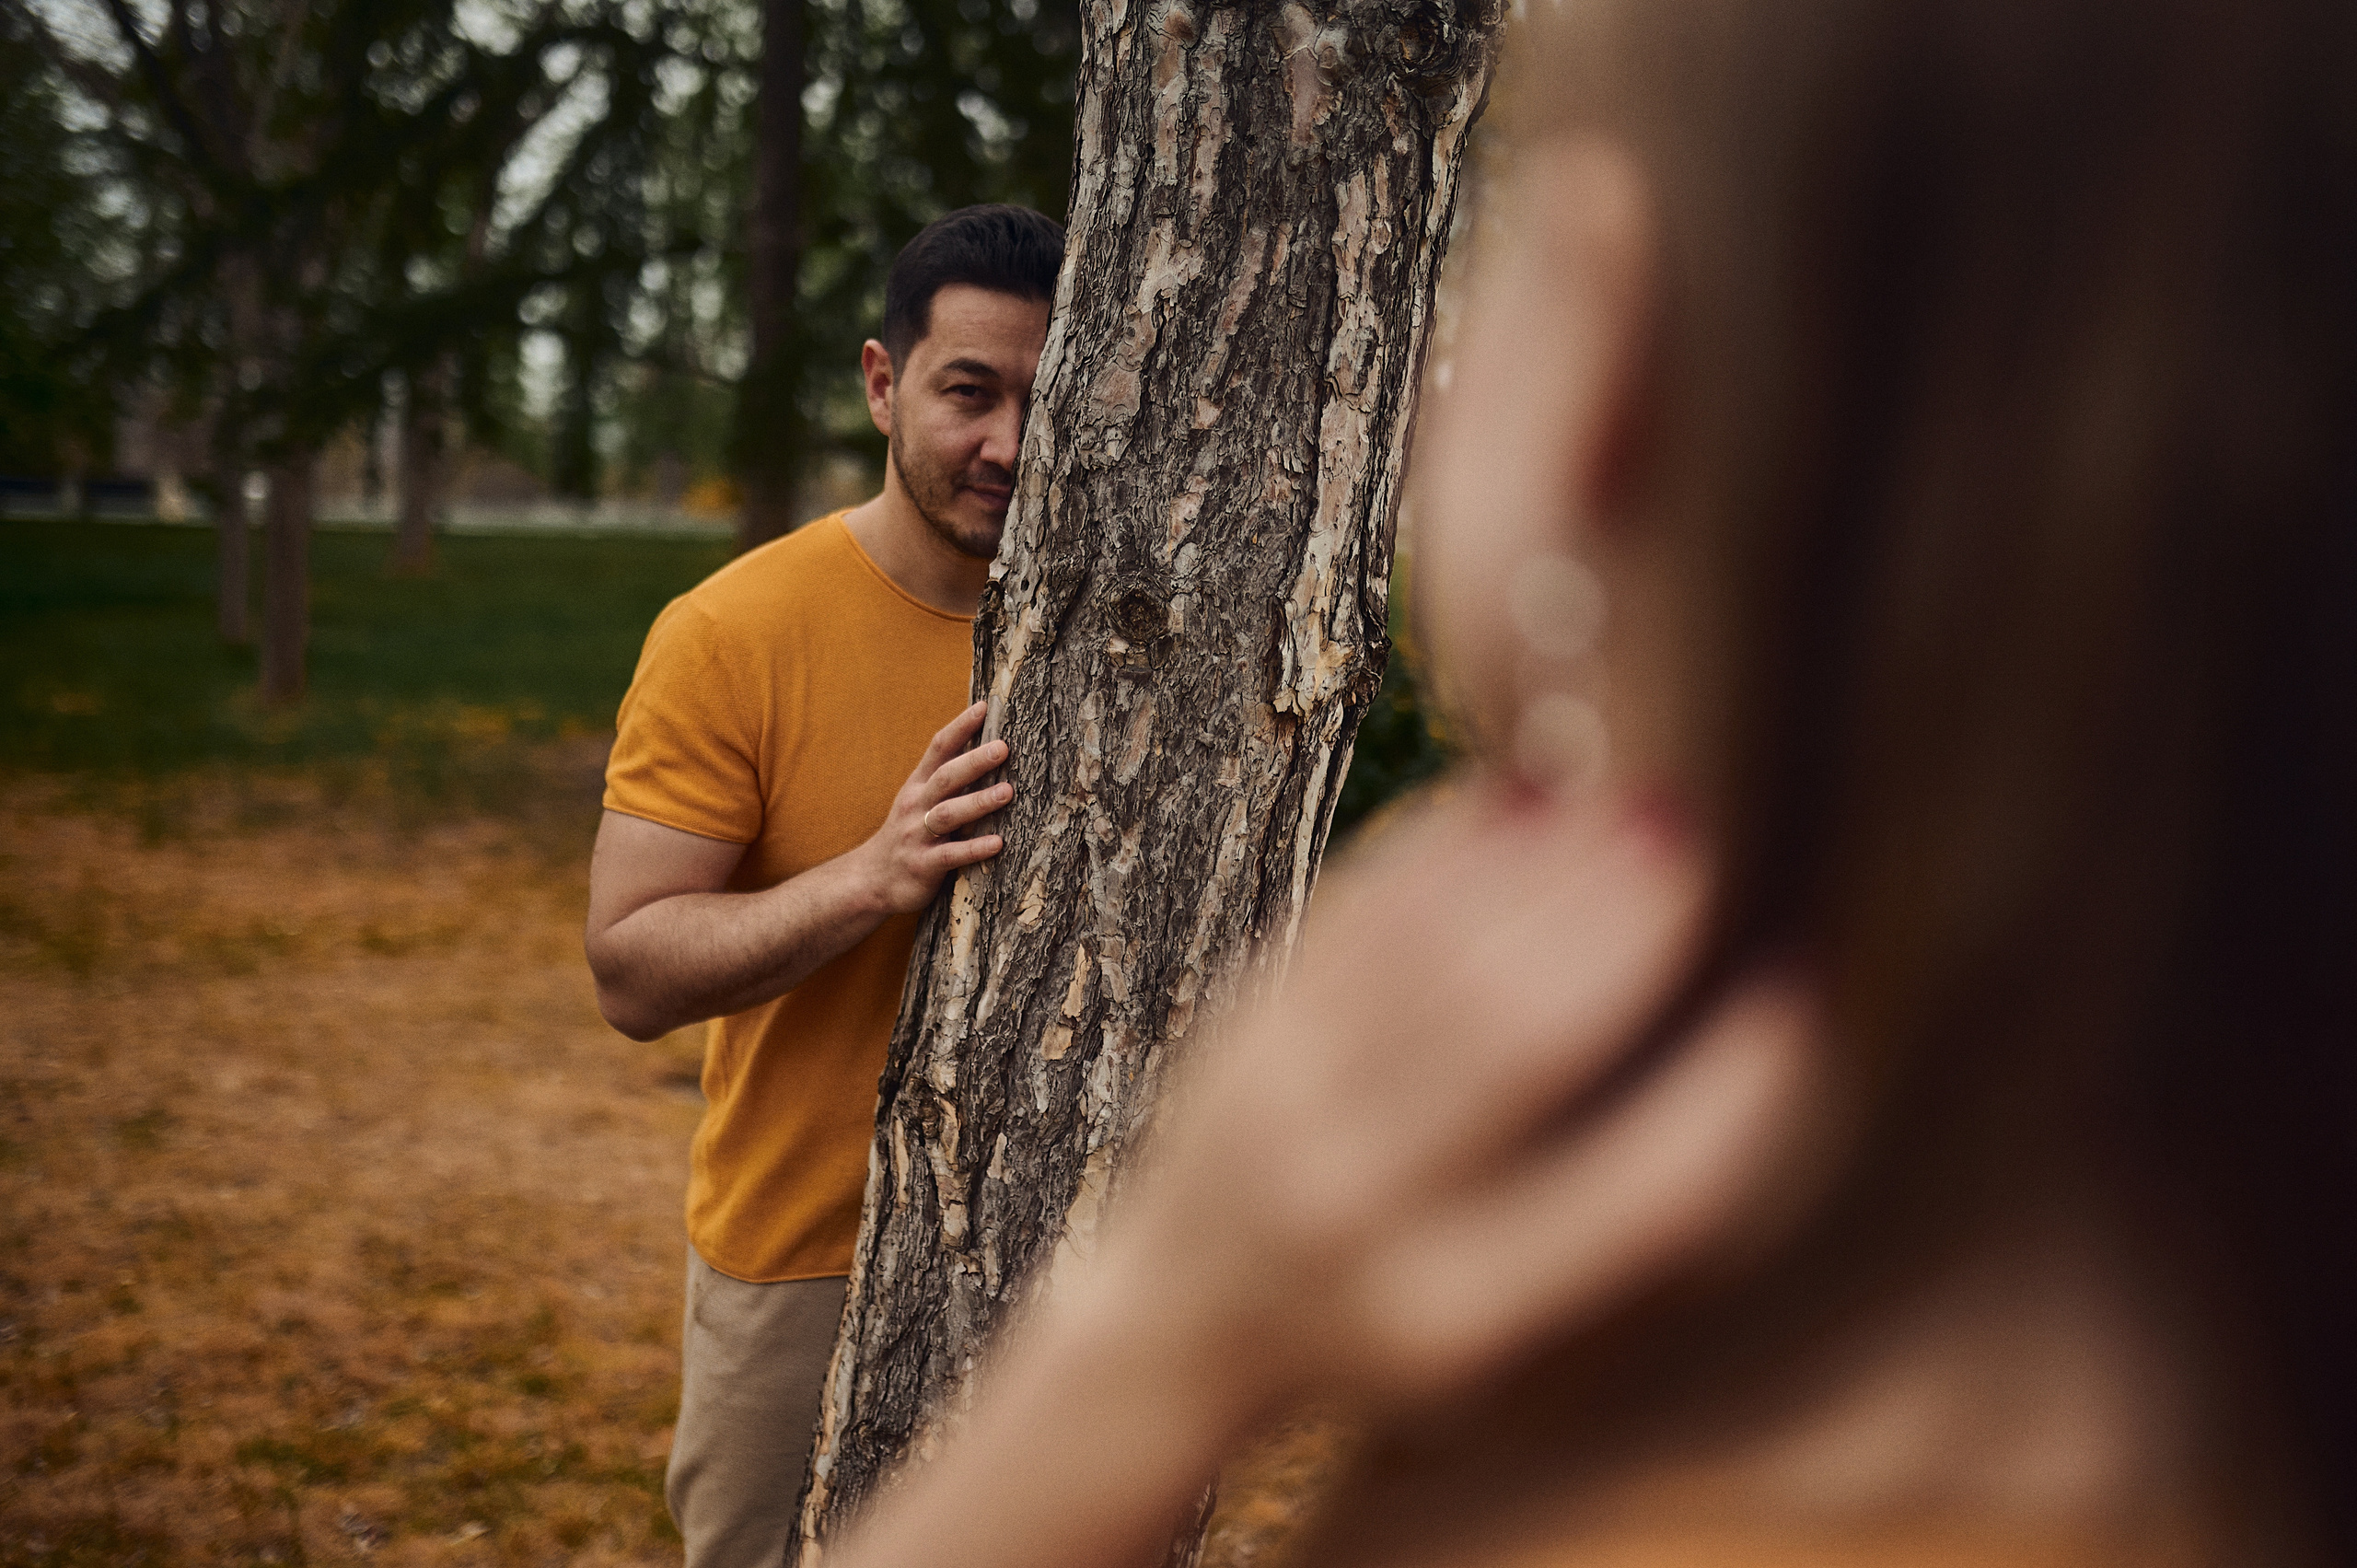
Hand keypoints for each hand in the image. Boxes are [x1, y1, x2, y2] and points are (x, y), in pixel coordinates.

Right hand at [858, 700, 1013, 915]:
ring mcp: (917, 836)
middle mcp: (916, 806)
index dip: (960, 727)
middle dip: (974, 761)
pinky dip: (974, 849)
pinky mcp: (922, 866)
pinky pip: (950, 855)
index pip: (938, 749)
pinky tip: (997, 843)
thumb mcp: (918, 800)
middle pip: (946, 778)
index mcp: (918, 786)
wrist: (870, 879)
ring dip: (978, 802)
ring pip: (949, 814)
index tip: (984, 706)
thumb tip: (985, 749)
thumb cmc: (906, 834)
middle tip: (1003, 747)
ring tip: (1007, 792)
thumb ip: (946, 779)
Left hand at [1077, 774, 1822, 1418]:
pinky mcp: (1235, 1035)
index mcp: (1459, 1318)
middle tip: (1706, 848)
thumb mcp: (1493, 1319)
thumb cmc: (1390, 1321)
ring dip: (1540, 870)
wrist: (1184, 1328)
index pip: (1636, 1196)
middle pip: (1518, 1041)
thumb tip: (1751, 1034)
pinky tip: (1512, 800)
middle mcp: (1360, 1219)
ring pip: (1430, 959)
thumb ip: (1597, 1218)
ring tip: (1630, 801)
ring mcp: (1279, 1115)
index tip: (1800, 997)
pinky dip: (1436, 854)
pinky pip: (1348, 920)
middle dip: (1622, 932)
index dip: (1732, 1096)